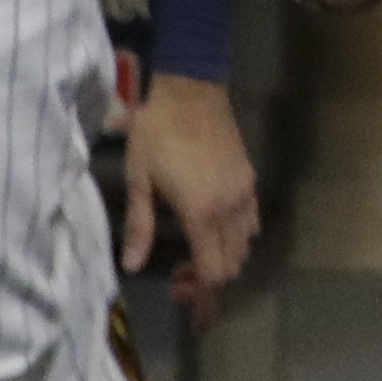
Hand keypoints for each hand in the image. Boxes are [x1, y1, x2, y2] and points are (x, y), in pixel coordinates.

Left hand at [121, 73, 257, 328]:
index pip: (213, 269)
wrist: (191, 92)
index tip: (175, 286)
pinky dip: (237, 236)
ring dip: (224, 257)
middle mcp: (231, 208)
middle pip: (233, 263)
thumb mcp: (139, 180)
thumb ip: (139, 227)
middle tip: (181, 275)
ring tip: (196, 254)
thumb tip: (130, 266)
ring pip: (246, 244)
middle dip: (209, 279)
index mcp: (202, 212)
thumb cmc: (157, 134)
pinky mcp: (250, 179)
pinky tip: (214, 228)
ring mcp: (245, 193)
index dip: (198, 289)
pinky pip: (251, 221)